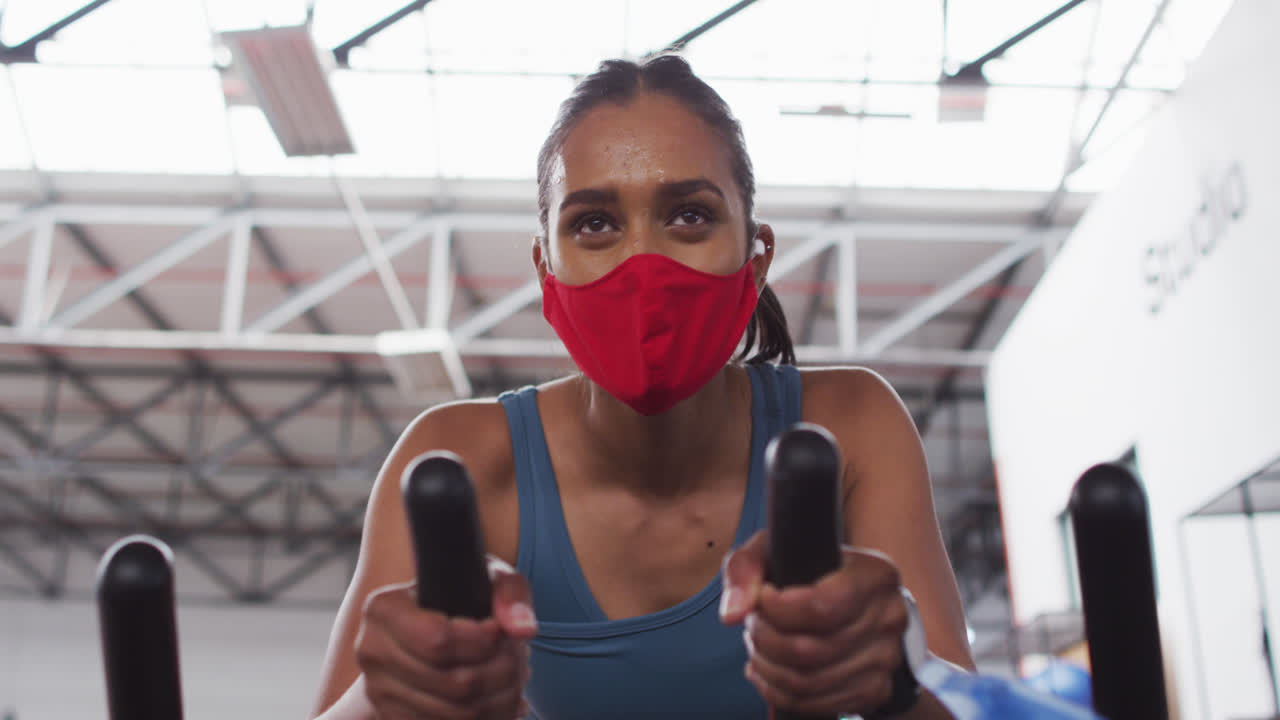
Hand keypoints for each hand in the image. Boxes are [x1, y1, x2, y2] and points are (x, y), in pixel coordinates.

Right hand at [355, 557, 536, 719]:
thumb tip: (522, 630)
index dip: (482, 642)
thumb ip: (510, 594)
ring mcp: (378, 691)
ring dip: (500, 698)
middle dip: (501, 671)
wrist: (427, 625)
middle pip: (455, 683)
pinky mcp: (392, 717)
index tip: (498, 631)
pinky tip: (497, 697)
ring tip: (513, 675)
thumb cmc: (459, 596)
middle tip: (517, 656)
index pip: (439, 641)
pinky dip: (486, 718)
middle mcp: (372, 651)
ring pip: (457, 714)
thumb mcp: (487, 578)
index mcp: (383, 609)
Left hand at [720, 531, 909, 715]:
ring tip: (758, 645)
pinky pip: (816, 705)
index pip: (821, 607)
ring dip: (767, 667)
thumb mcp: (774, 549)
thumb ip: (746, 569)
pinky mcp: (875, 690)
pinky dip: (779, 691)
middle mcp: (889, 617)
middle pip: (810, 650)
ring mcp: (886, 659)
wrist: (851, 601)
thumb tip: (733, 614)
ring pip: (809, 683)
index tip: (762, 598)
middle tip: (754, 624)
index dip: (777, 610)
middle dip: (765, 640)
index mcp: (875, 575)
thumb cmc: (808, 569)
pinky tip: (768, 669)